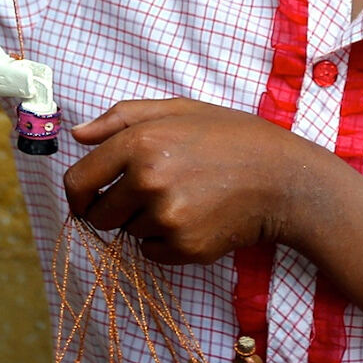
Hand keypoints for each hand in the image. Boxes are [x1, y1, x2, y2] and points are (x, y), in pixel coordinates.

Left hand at [63, 99, 337, 264]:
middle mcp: (148, 180)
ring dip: (145, 222)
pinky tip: (195, 219)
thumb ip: (121, 117)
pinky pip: (152, 253)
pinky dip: (165, 242)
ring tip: (185, 199)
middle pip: (100, 214)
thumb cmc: (232, 138)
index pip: (79, 182)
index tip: (85, 202)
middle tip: (150, 195)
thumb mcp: (179, 109)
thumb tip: (77, 135)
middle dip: (116, 209)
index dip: (77, 195)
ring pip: (128, 233)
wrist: (284, 180)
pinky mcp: (184, 247)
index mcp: (140, 142)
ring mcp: (166, 217)